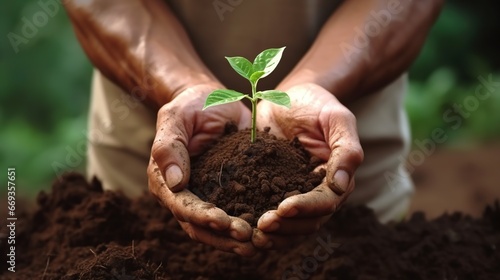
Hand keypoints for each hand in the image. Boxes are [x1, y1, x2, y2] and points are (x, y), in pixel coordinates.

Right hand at [148, 84, 255, 255]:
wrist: (215, 101)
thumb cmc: (191, 105)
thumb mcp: (176, 116)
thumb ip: (169, 146)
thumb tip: (174, 182)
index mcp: (165, 180)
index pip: (182, 206)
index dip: (201, 216)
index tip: (223, 221)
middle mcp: (184, 194)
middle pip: (200, 225)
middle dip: (223, 234)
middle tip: (248, 238)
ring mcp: (207, 196)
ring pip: (218, 228)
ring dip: (236, 238)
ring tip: (260, 242)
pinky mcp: (228, 193)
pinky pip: (238, 214)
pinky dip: (251, 224)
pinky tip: (270, 230)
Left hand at [253, 83, 363, 248]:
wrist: (290, 96)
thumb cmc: (317, 103)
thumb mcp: (336, 118)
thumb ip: (346, 149)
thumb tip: (340, 185)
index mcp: (337, 178)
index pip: (326, 203)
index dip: (306, 208)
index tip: (284, 208)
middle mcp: (317, 191)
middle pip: (308, 221)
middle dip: (286, 226)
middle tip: (262, 226)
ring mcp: (294, 193)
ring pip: (289, 225)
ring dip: (273, 233)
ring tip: (251, 234)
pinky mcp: (272, 190)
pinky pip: (268, 212)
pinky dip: (257, 223)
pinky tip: (240, 226)